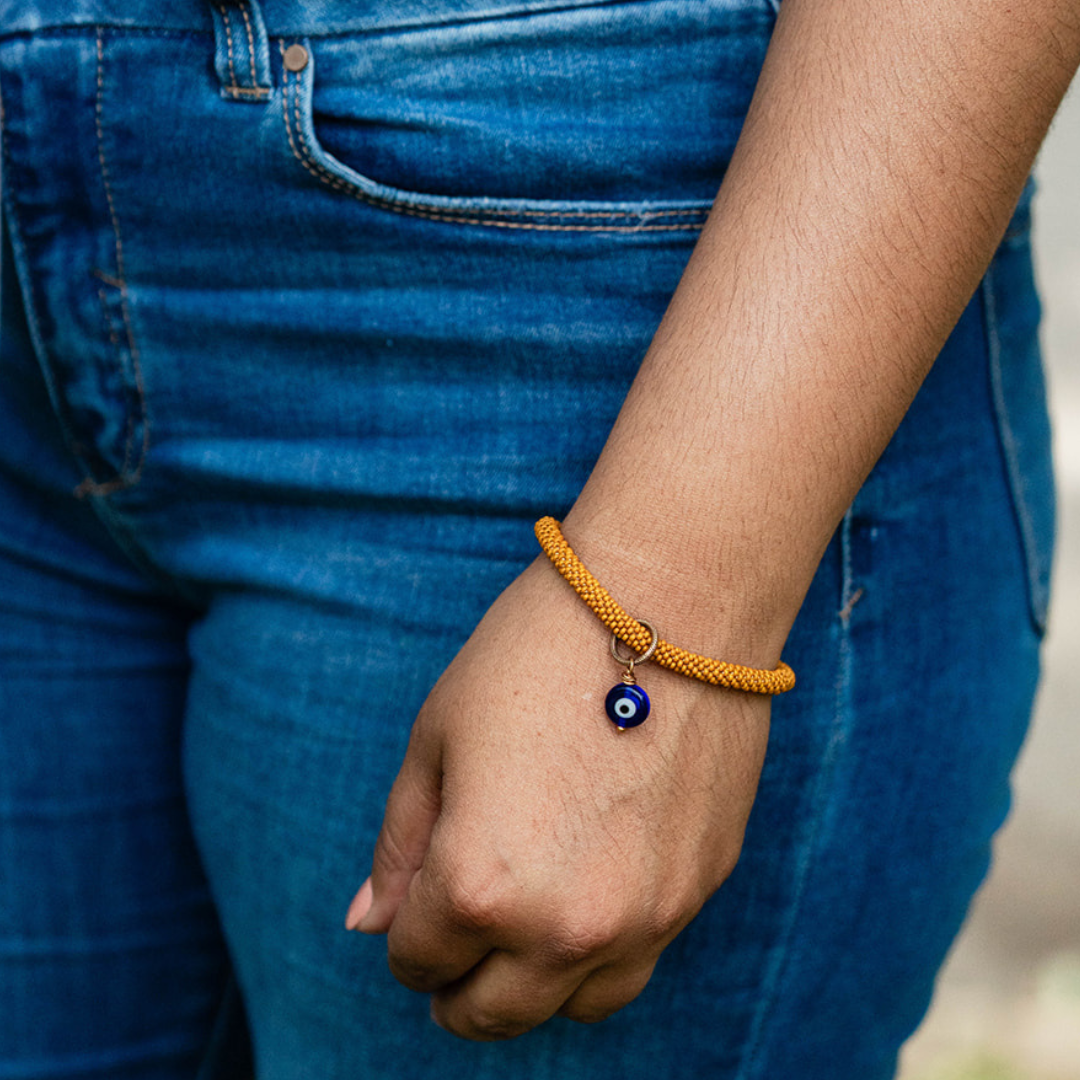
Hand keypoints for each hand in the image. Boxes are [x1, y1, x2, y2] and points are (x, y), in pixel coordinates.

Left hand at [345, 553, 771, 1040]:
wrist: (667, 601)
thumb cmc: (534, 654)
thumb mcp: (437, 736)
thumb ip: (400, 844)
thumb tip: (369, 923)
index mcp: (479, 883)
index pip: (416, 959)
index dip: (404, 934)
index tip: (414, 900)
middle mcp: (565, 924)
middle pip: (491, 1011)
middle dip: (456, 983)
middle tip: (454, 942)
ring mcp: (644, 917)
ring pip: (570, 1005)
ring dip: (531, 982)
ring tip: (521, 926)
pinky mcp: (699, 890)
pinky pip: (637, 960)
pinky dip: (598, 951)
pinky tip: (587, 889)